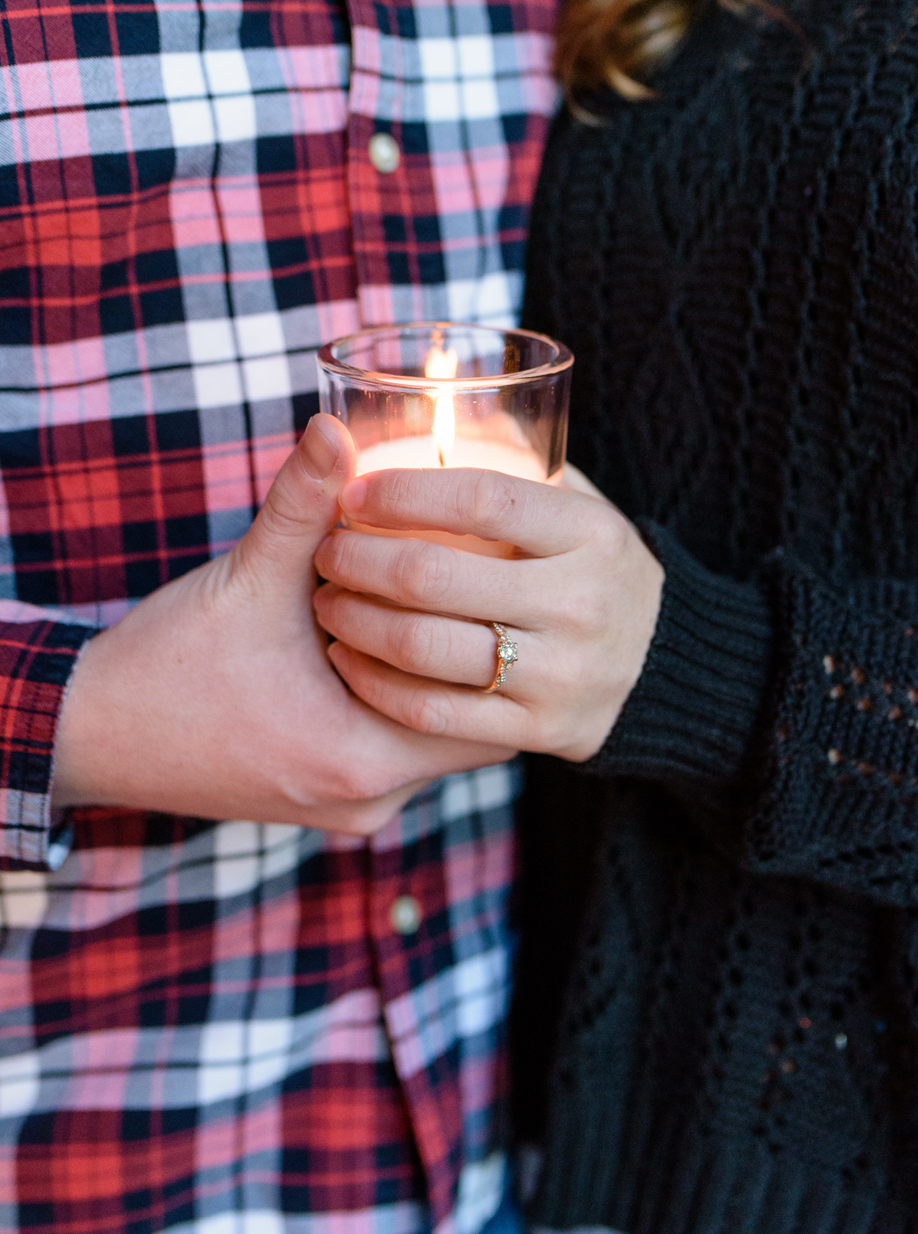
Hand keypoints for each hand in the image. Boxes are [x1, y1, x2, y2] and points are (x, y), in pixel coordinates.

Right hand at [50, 416, 514, 832]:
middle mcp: (369, 799)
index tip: (511, 585)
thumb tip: (336, 427)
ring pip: (439, 740)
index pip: (490, 707)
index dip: (502, 639)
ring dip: (447, 678)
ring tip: (458, 611)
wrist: (90, 732)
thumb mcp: (245, 578)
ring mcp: (353, 807)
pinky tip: (408, 644)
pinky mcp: (336, 802)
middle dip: (484, 656)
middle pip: (475, 727)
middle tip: (499, 591)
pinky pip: (401, 751)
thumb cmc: (167, 662)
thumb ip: (300, 504)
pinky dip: (410, 701)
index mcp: (362, 759)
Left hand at [311, 464, 664, 762]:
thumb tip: (437, 398)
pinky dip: (375, 683)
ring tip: (328, 602)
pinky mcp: (539, 728)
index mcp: (592, 533)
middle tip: (326, 551)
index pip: (481, 498)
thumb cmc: (595, 570)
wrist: (664, 667)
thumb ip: (520, 463)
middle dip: (356, 559)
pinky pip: (432, 711)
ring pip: (423, 646)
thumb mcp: (581, 508)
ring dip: (353, 621)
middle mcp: (581, 602)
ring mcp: (562, 672)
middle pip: (434, 575)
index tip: (353, 493)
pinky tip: (350, 660)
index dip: (402, 492)